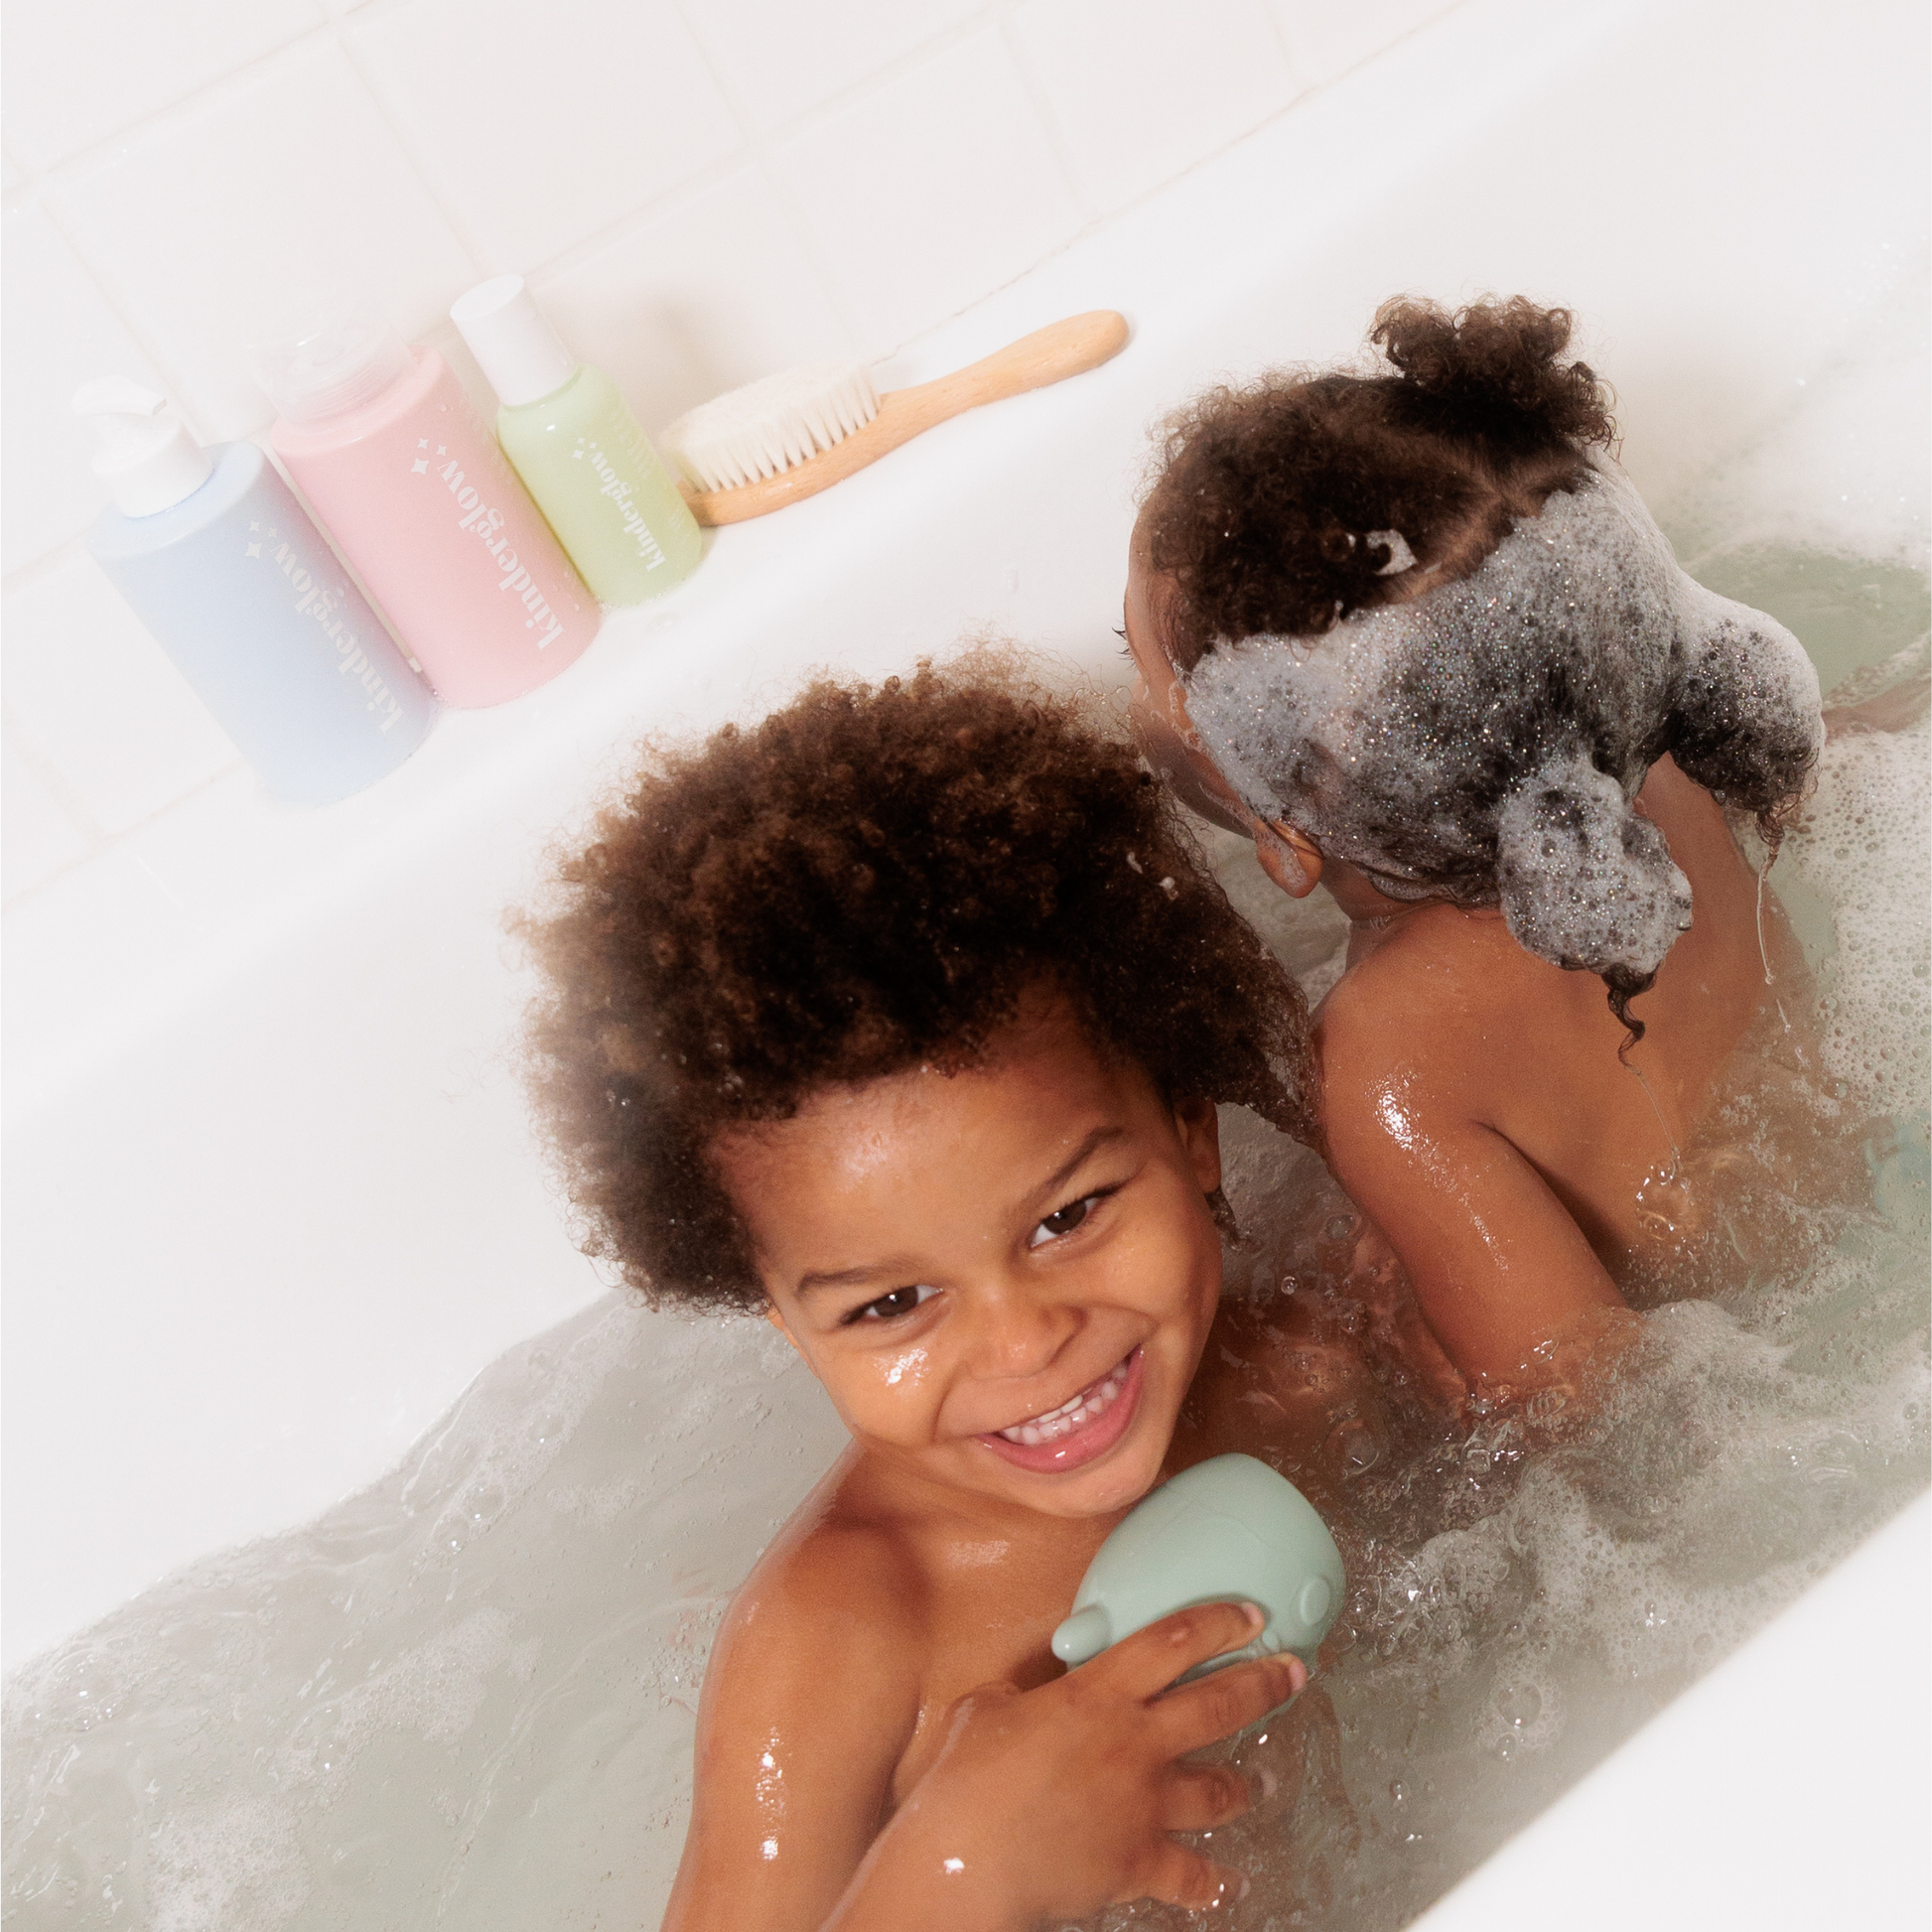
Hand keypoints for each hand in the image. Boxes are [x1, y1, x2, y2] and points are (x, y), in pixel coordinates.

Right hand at [831, 1601, 1305, 1929]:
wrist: (971, 1859)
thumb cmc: (966, 1783)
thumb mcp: (984, 1709)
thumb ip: (1018, 1697)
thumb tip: (1019, 1698)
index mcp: (1096, 1694)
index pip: (1172, 1641)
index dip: (1218, 1622)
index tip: (1250, 1615)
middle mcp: (1133, 1742)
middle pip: (1217, 1704)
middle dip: (1263, 1684)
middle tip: (1292, 1672)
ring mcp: (1143, 1804)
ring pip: (1217, 1788)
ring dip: (1243, 1785)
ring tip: (1260, 1782)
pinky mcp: (1140, 1863)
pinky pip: (1193, 1876)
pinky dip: (1213, 1879)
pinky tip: (1228, 1880)